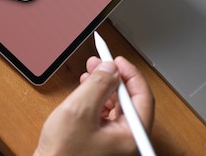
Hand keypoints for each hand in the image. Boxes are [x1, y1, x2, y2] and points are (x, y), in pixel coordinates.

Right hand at [34, 56, 154, 155]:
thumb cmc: (62, 152)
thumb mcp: (79, 109)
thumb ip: (98, 84)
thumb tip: (110, 68)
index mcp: (130, 135)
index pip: (142, 97)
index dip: (130, 74)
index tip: (116, 59)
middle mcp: (127, 139)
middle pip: (130, 100)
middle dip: (114, 78)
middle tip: (99, 62)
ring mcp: (115, 141)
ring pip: (117, 106)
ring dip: (103, 86)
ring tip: (88, 73)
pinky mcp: (102, 141)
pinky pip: (106, 114)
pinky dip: (96, 98)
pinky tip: (85, 91)